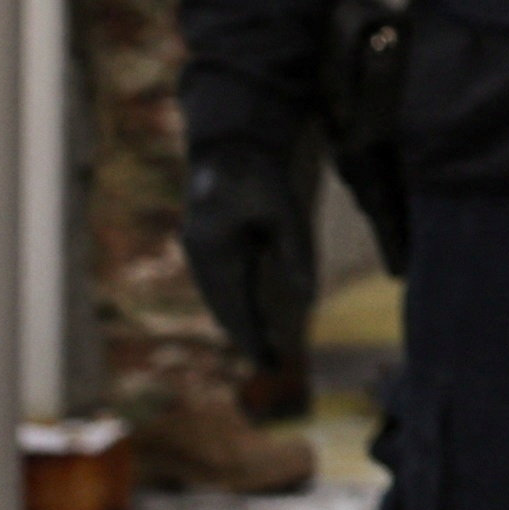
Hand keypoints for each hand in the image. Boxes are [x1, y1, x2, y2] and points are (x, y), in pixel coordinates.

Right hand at [178, 142, 311, 385]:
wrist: (230, 145)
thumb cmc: (259, 173)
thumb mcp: (285, 209)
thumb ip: (296, 252)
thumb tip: (309, 298)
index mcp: (215, 251)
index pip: (234, 308)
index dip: (252, 338)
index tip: (270, 364)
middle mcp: (200, 256)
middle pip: (222, 309)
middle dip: (245, 336)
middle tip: (272, 364)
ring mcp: (199, 251)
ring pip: (218, 299)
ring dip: (238, 322)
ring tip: (265, 348)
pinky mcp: (206, 246)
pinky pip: (220, 286)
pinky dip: (235, 304)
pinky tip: (252, 317)